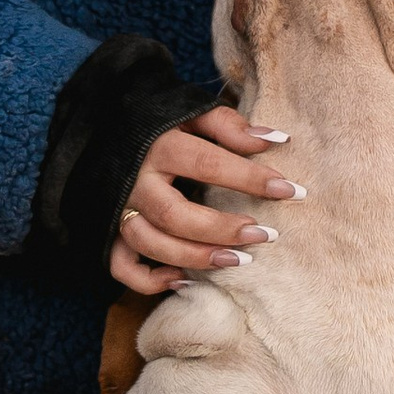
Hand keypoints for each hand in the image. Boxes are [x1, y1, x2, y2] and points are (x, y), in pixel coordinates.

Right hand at [111, 105, 300, 295]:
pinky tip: (184, 280)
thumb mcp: (191, 113)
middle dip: (222, 230)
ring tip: (239, 260)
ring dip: (195, 258)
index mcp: (158, 146)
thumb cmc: (159, 122)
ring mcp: (119, 209)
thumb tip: (277, 140)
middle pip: (175, 215)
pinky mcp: (109, 232)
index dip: (251, 179)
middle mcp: (135, 182)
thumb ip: (230, 126)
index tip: (290, 191)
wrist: (103, 127)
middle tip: (265, 235)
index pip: (208, 163)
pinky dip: (150, 281)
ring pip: (150, 244)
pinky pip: (122, 267)